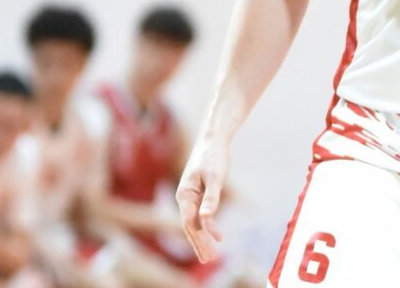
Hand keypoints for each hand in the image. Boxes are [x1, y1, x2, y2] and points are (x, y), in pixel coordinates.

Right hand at [175, 137, 227, 263]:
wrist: (213, 139)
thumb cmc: (213, 156)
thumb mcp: (216, 177)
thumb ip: (211, 198)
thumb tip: (207, 220)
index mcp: (184, 193)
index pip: (190, 221)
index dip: (200, 236)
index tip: (213, 248)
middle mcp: (184, 197)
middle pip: (189, 225)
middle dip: (198, 243)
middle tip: (209, 260)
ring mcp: (189, 196)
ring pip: (193, 222)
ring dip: (201, 239)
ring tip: (209, 256)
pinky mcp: (197, 194)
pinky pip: (199, 215)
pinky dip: (205, 227)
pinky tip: (213, 236)